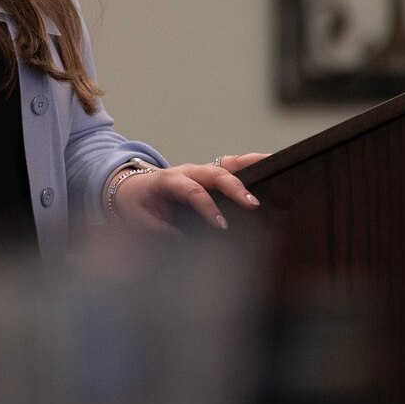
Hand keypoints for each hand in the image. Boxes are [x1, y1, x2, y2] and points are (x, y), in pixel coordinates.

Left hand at [109, 152, 268, 234]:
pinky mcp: (208, 173)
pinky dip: (250, 163)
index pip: (192, 191)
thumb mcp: (138, 220)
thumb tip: (182, 241)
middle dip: (235, 188)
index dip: (208, 208)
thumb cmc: (135, 204)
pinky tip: (269, 163)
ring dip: (250, 164)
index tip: (222, 226)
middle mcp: (187, 170)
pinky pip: (230, 165)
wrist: (131, 187)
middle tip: (253, 204)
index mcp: (168, 181)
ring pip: (227, 163)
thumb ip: (157, 230)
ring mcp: (199, 170)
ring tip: (273, 165)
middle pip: (215, 173)